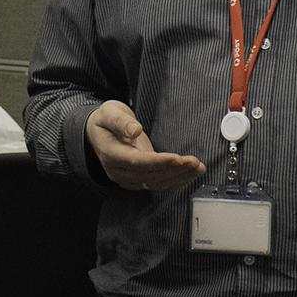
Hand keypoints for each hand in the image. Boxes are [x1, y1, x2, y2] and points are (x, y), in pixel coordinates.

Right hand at [86, 101, 204, 191]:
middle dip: (175, 170)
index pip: (137, 162)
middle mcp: (119, 171)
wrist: (98, 131)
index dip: (159, 162)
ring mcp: (128, 178)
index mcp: (111, 154)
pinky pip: (157, 184)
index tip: (178, 158)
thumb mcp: (109, 112)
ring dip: (179, 177)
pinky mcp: (137, 179)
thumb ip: (121, 122)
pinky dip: (176, 181)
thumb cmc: (106, 119)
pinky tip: (190, 174)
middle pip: (150, 175)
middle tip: (195, 162)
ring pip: (156, 183)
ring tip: (198, 168)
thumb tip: (135, 130)